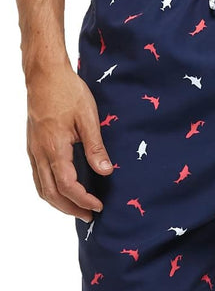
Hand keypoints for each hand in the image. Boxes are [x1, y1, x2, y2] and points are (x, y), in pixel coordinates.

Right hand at [26, 64, 113, 221]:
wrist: (45, 74)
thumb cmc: (68, 92)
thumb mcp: (88, 118)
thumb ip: (96, 147)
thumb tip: (106, 172)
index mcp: (54, 148)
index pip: (67, 185)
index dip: (83, 199)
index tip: (99, 206)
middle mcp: (39, 152)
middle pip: (51, 193)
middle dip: (70, 208)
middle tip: (89, 216)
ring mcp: (33, 149)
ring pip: (41, 186)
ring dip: (58, 202)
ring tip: (77, 208)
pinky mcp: (32, 144)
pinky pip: (37, 175)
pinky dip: (50, 189)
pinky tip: (62, 188)